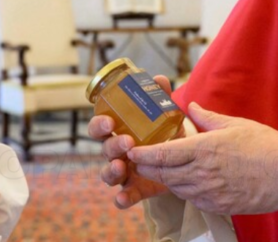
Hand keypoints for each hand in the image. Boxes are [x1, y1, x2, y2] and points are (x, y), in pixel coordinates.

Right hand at [87, 75, 178, 208]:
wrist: (180, 160)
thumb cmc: (163, 132)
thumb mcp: (163, 115)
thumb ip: (160, 97)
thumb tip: (158, 79)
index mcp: (117, 131)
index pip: (98, 126)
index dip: (99, 124)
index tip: (110, 122)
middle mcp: (115, 151)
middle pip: (104, 148)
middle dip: (111, 145)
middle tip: (126, 142)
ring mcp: (123, 171)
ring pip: (108, 173)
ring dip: (111, 171)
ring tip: (120, 167)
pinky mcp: (135, 188)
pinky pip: (123, 196)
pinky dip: (122, 199)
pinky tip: (123, 199)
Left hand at [127, 103, 277, 215]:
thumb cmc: (265, 146)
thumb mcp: (234, 124)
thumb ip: (206, 117)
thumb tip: (190, 106)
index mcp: (203, 149)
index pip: (162, 155)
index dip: (142, 155)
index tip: (131, 151)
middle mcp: (202, 173)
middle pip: (163, 174)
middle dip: (148, 168)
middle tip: (137, 162)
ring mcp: (210, 193)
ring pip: (175, 188)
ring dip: (165, 179)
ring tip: (160, 170)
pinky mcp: (219, 206)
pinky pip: (193, 199)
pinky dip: (184, 190)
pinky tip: (186, 182)